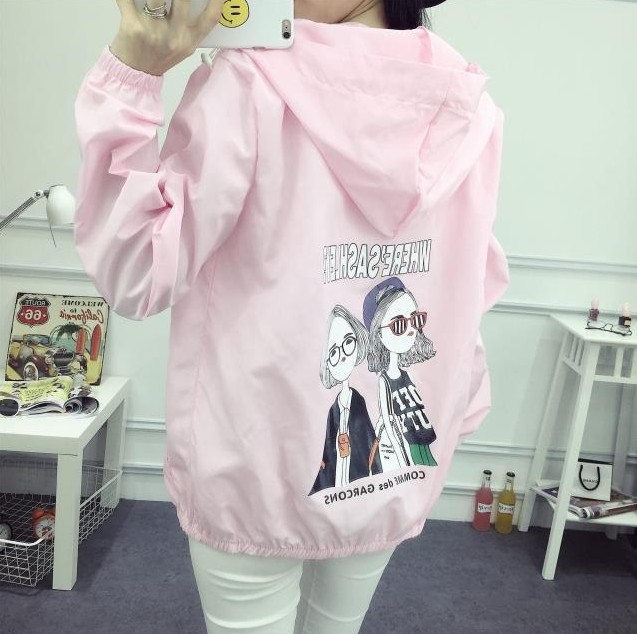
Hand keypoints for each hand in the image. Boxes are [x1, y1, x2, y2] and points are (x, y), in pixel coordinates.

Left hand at [110, 0, 224, 75]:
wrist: (136, 75)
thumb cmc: (160, 57)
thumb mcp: (183, 47)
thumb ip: (191, 27)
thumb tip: (197, 1)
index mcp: (189, 41)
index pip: (211, 17)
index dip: (218, 0)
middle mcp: (175, 36)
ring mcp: (153, 31)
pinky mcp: (132, 26)